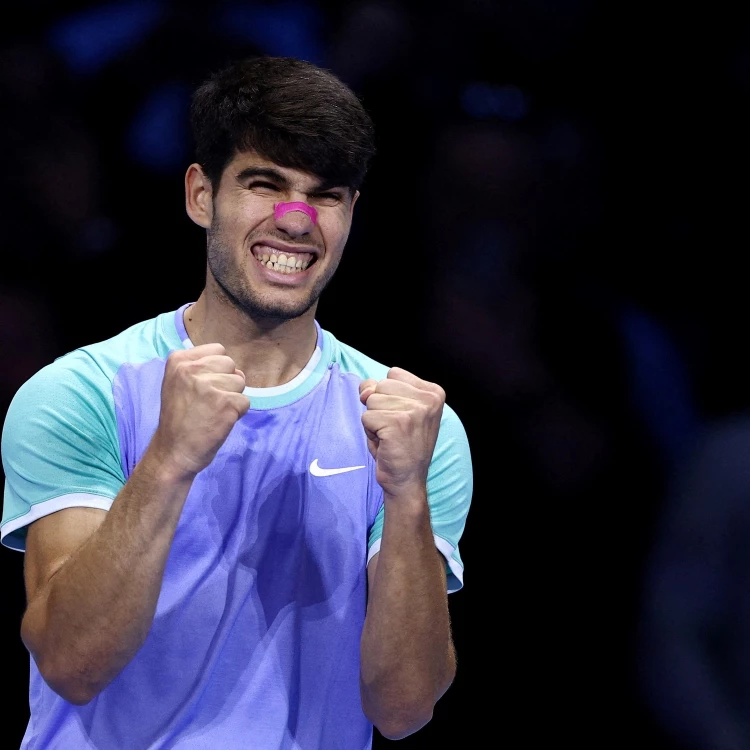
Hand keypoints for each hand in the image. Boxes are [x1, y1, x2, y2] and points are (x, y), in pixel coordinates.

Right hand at [150, 344, 249, 477]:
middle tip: (208, 403)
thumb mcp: (179, 384)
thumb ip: (203, 369)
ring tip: (212, 412)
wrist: (173, 452)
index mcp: (178, 360)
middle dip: (226, 383)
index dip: (216, 370)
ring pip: (240, 382)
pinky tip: (218, 422)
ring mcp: (209, 387)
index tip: (202, 388)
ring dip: (232, 398)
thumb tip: (237, 370)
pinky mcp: (225, 404)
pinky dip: (237, 414)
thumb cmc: (179, 419)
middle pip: (230, 364)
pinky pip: (245, 402)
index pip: (218, 350)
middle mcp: (191, 370)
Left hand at [359, 367, 444, 496]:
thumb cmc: (401, 445)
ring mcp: (415, 411)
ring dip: (374, 420)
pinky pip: (366, 417)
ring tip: (390, 436)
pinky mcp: (398, 424)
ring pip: (371, 400)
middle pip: (381, 385)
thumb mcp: (394, 409)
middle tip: (394, 429)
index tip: (401, 417)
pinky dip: (370, 432)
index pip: (393, 373)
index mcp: (434, 392)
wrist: (407, 480)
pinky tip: (386, 443)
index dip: (388, 395)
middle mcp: (429, 399)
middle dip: (379, 407)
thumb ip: (379, 390)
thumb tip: (365, 389)